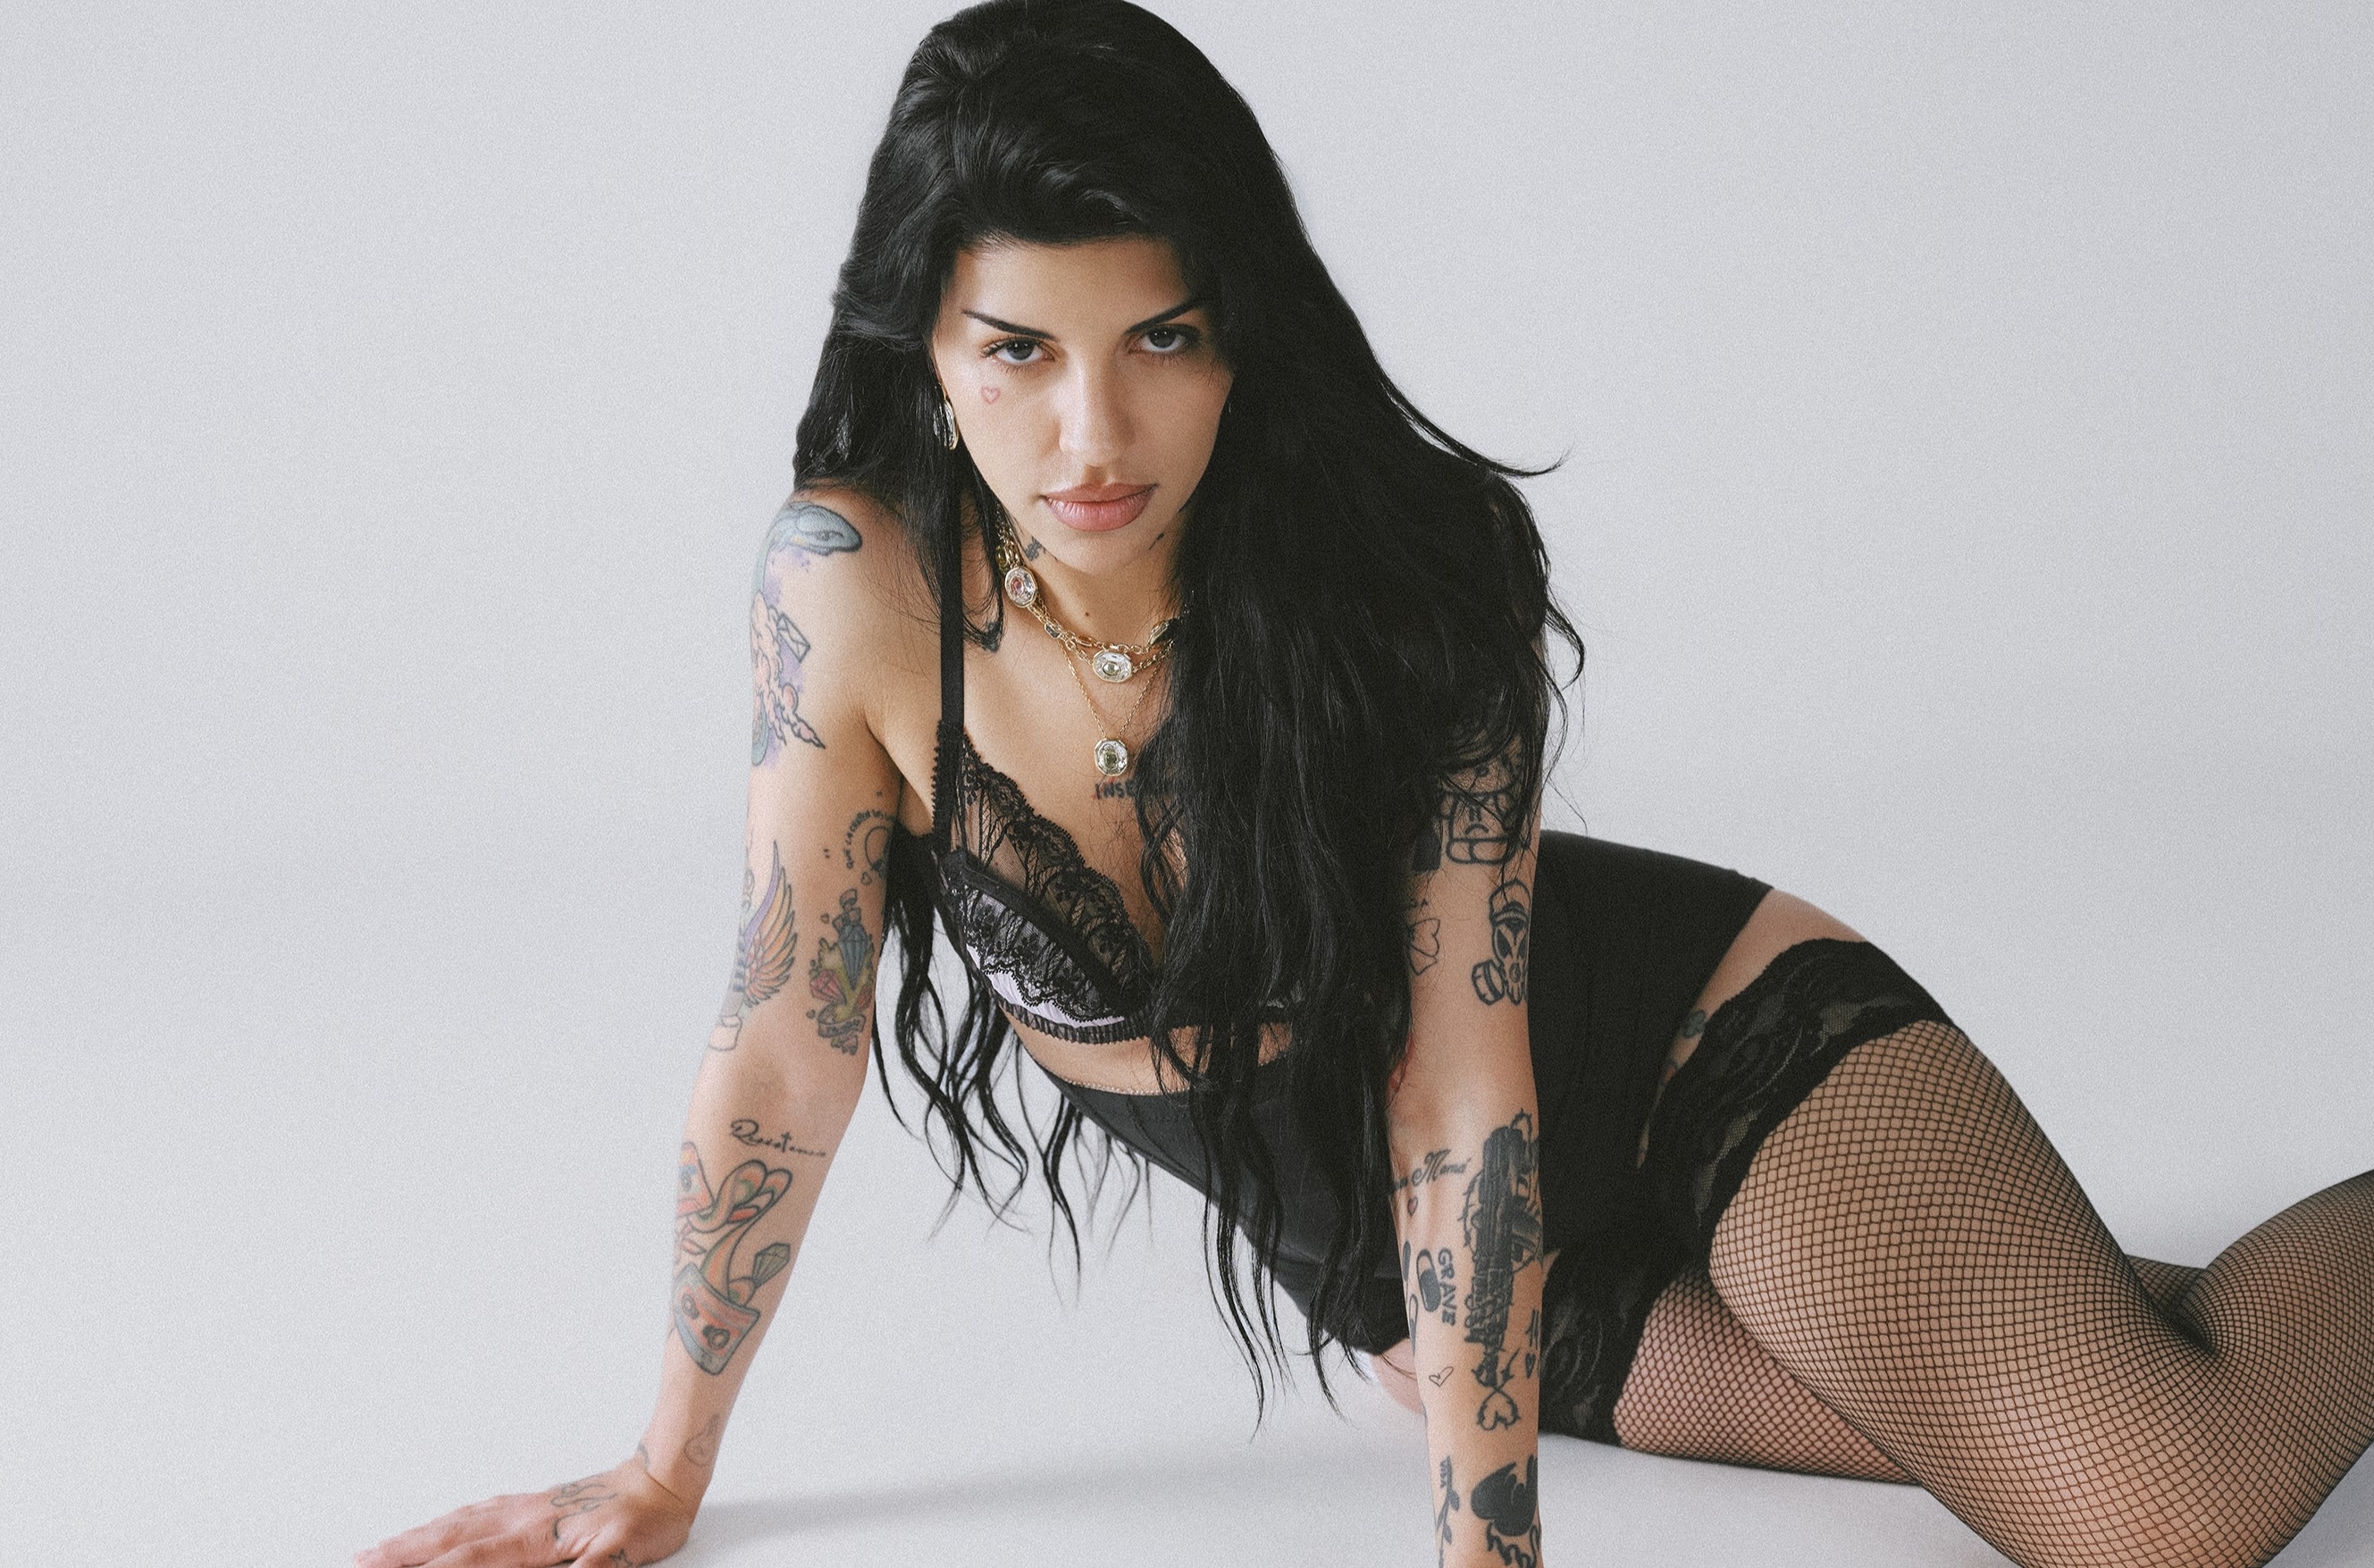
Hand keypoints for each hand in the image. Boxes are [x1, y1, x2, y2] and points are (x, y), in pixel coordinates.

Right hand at [355, 1455, 696, 1567]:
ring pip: (459, 1522)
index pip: (468, 1562)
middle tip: (359, 1562)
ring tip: (380, 1549)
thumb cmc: (645, 1521)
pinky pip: (480, 1510)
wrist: (665, 1477)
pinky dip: (450, 1521)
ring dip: (417, 1537)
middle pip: (450, 1539)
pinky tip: (441, 1525)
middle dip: (401, 1554)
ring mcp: (526, 1506)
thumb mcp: (615, 1562)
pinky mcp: (536, 1502)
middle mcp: (522, 1518)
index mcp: (535, 1536)